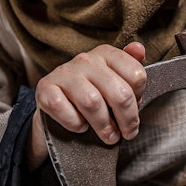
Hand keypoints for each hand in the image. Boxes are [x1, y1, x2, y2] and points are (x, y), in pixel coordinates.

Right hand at [28, 42, 146, 167]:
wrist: (54, 101)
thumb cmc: (90, 91)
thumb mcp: (113, 79)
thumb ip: (131, 68)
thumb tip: (139, 49)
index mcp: (105, 54)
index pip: (136, 75)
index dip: (140, 98)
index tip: (135, 110)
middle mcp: (85, 59)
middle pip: (119, 93)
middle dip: (128, 119)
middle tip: (128, 133)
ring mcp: (64, 72)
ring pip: (92, 103)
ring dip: (104, 126)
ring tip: (109, 136)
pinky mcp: (45, 88)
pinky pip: (65, 110)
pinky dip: (75, 124)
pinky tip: (81, 126)